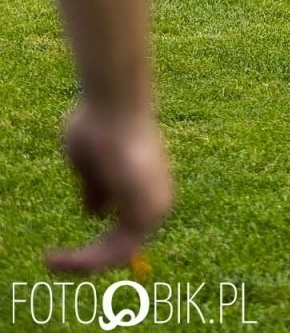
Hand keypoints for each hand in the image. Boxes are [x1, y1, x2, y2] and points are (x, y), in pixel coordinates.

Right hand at [44, 105, 172, 274]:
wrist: (113, 107)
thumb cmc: (101, 128)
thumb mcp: (94, 167)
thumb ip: (98, 190)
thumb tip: (96, 212)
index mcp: (147, 191)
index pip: (123, 231)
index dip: (94, 245)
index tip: (60, 249)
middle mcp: (157, 202)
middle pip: (120, 245)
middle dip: (86, 258)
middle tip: (52, 261)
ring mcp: (154, 208)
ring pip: (116, 252)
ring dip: (81, 263)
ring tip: (51, 261)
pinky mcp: (143, 213)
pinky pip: (113, 252)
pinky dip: (84, 260)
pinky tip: (55, 258)